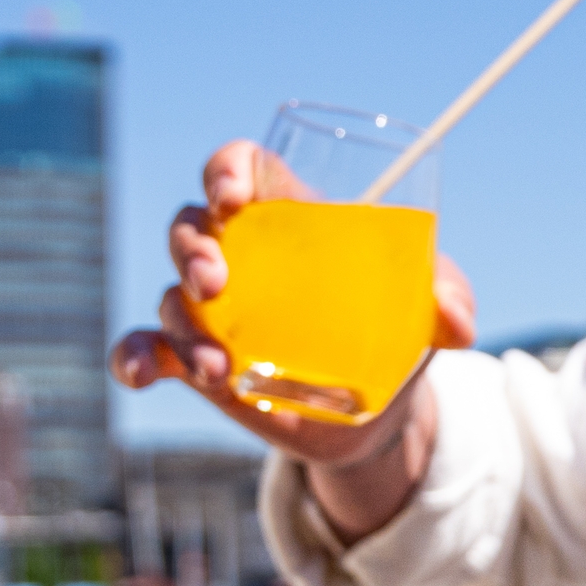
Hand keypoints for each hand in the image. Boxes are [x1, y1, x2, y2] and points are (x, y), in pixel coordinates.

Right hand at [110, 139, 469, 541]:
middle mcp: (241, 255)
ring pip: (170, 296)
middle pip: (192, 226)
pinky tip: (140, 372)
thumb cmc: (399, 336)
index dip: (227, 169)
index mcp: (289, 219)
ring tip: (221, 368)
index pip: (244, 168)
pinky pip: (145, 349)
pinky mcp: (196, 361)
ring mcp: (213, 310)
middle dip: (192, 248)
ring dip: (182, 325)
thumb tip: (453, 319)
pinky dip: (132, 357)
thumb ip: (450, 300)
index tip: (235, 197)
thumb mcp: (432, 313)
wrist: (379, 417)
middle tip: (215, 282)